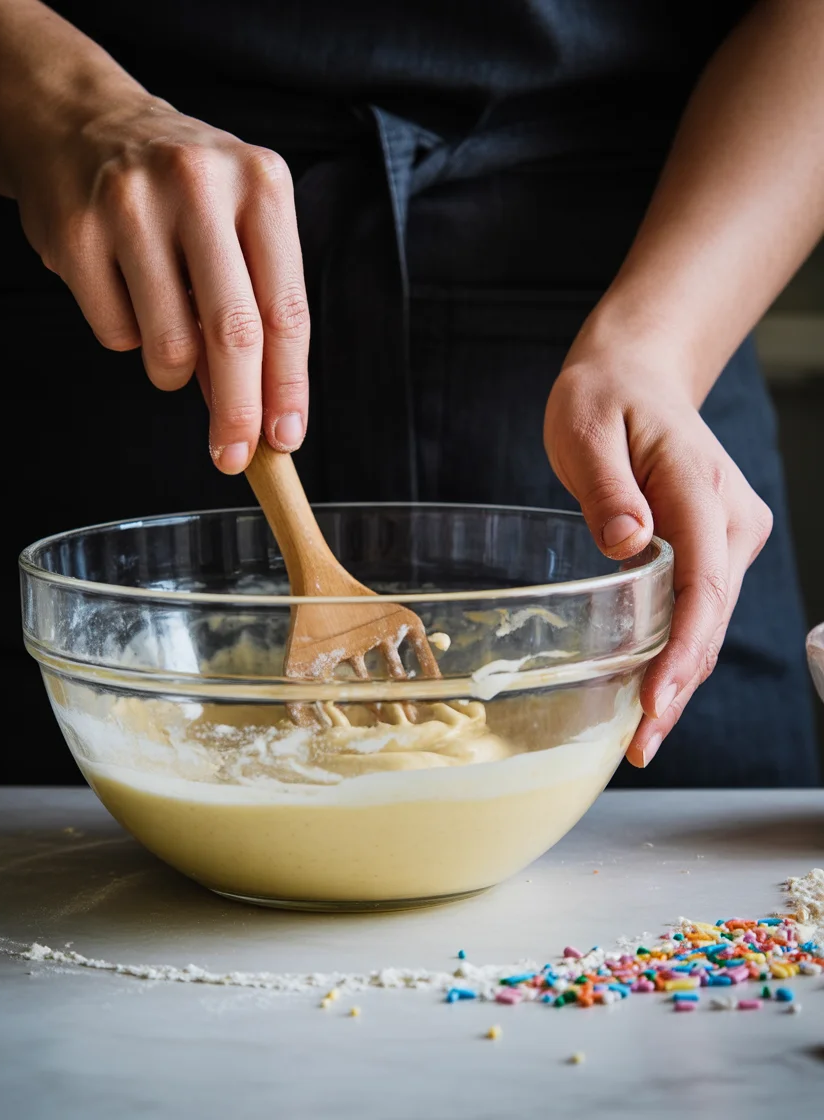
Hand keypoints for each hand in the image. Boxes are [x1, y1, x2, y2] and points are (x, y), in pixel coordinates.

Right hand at [15, 95, 308, 472]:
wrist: (79, 123)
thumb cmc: (180, 192)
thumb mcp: (238, 223)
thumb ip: (257, 306)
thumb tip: (262, 414)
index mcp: (261, 184)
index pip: (286, 310)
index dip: (287, 386)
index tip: (285, 438)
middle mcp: (200, 185)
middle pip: (234, 334)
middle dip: (238, 411)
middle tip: (233, 456)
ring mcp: (131, 205)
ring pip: (169, 345)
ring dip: (174, 372)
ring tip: (170, 337)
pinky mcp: (75, 232)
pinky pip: (115, 334)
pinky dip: (127, 340)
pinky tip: (124, 294)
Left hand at [544, 339, 771, 767]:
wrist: (636, 374)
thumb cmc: (604, 397)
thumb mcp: (584, 427)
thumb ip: (607, 487)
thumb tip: (628, 545)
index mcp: (697, 485)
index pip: (703, 582)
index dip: (683, 651)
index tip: (656, 702)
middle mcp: (728, 517)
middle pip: (712, 616)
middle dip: (679, 685)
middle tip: (640, 745)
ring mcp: (728, 533)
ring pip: (710, 619)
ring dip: (679, 677)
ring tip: (642, 735)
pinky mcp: (715, 545)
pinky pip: (700, 607)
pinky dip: (677, 650)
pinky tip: (650, 689)